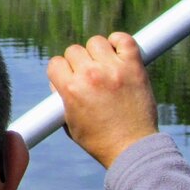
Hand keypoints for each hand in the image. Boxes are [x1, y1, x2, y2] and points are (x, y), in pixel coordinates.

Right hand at [47, 32, 158, 168]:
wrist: (132, 149)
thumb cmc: (99, 140)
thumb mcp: (69, 122)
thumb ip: (61, 98)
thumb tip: (59, 80)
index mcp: (71, 89)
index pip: (56, 63)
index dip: (61, 71)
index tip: (69, 79)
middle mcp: (90, 76)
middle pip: (75, 51)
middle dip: (78, 63)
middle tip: (88, 77)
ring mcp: (113, 70)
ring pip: (96, 42)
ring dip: (97, 52)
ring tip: (104, 66)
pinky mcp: (134, 67)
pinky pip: (124, 40)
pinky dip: (119, 41)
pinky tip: (117, 51)